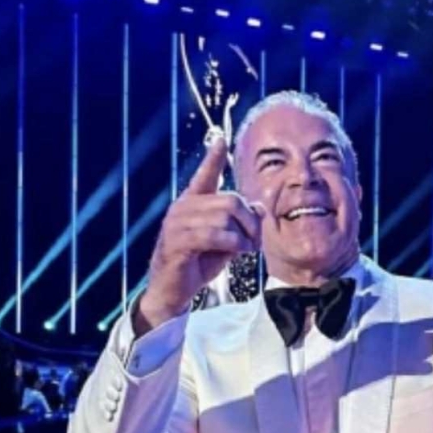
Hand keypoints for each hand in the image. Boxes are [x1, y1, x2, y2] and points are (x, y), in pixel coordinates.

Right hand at [134, 134, 261, 333]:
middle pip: (230, 201)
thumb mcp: (225, 243)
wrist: (172, 293)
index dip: (213, 158)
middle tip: (255, 240)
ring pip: (224, 217)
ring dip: (243, 236)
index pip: (204, 175)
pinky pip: (214, 234)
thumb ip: (239, 225)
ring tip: (245, 250)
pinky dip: (232, 244)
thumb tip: (260, 208)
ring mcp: (177, 224)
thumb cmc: (196, 266)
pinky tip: (236, 252)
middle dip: (250, 221)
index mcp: (192, 204)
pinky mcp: (177, 242)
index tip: (220, 139)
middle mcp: (182, 208)